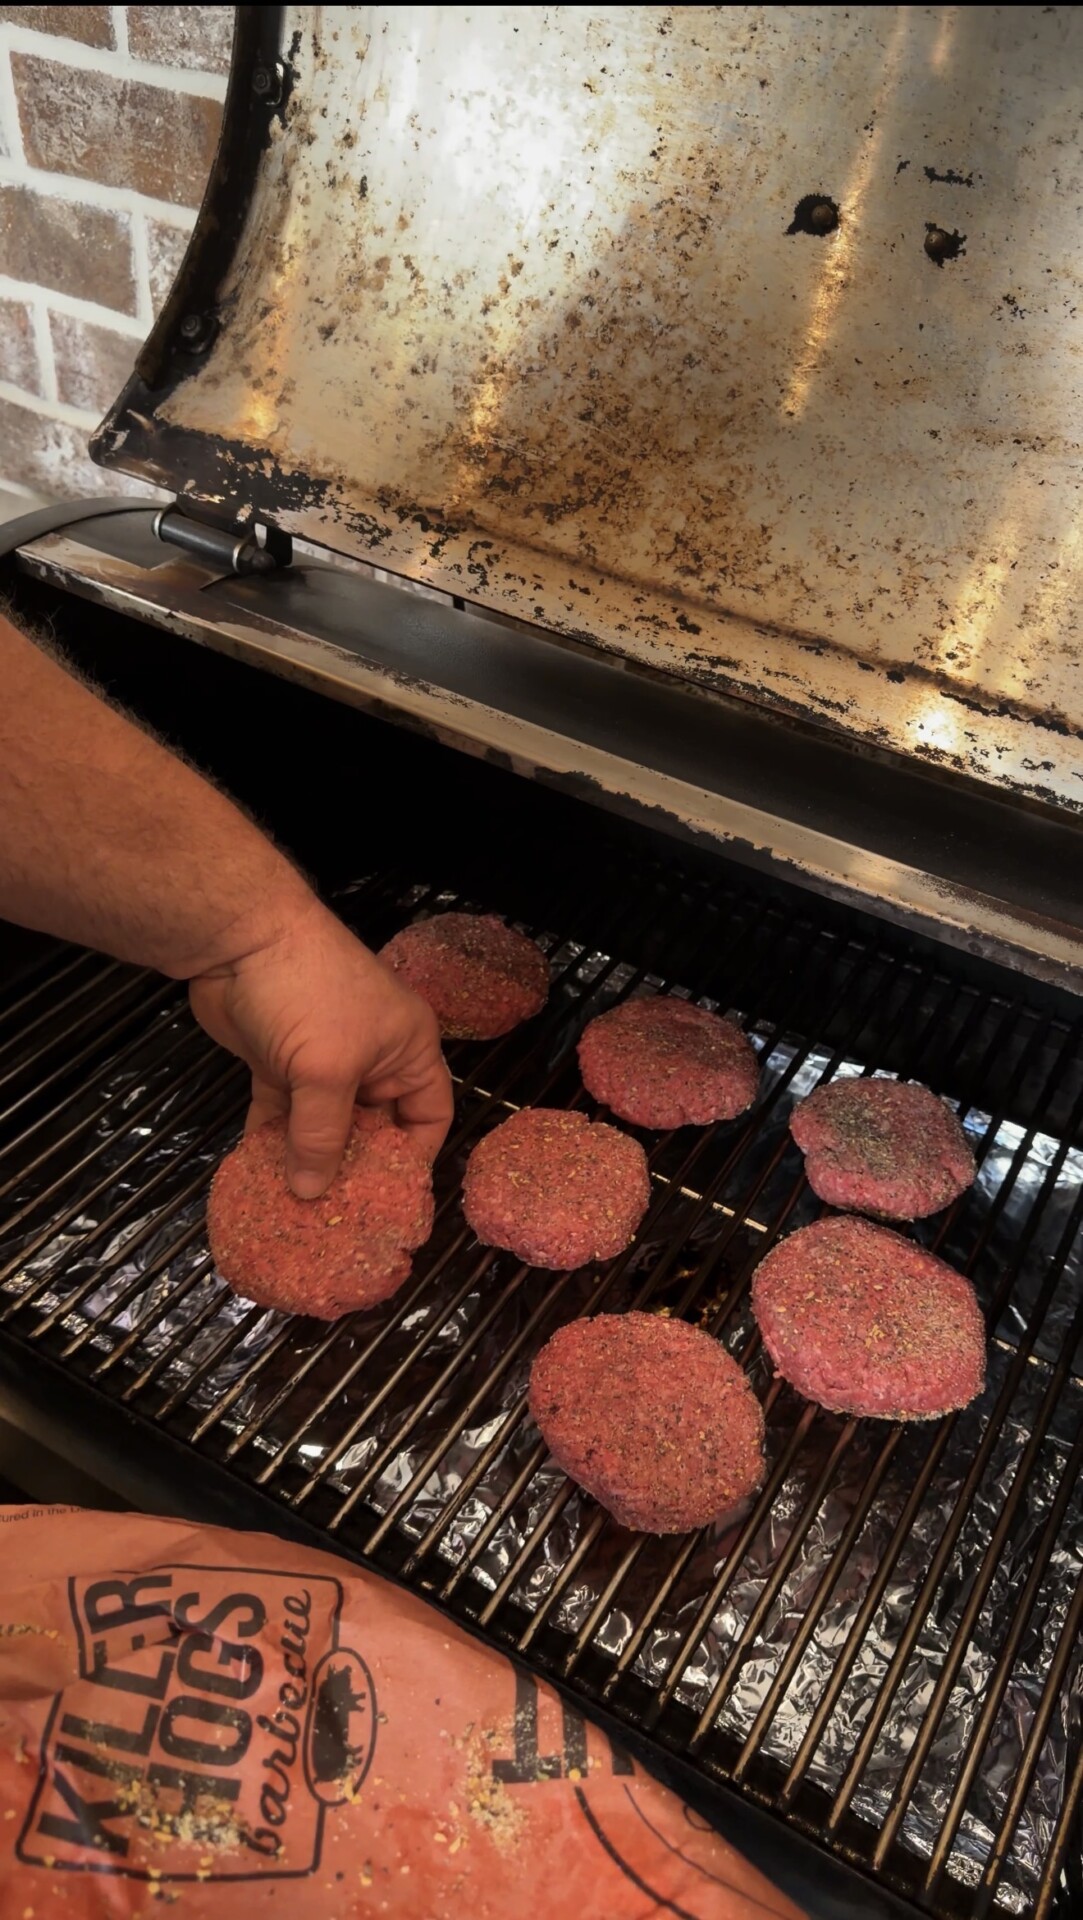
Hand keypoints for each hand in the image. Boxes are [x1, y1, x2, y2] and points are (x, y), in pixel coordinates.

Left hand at [189, 893, 452, 1195]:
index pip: (428, 1115)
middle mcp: (372, 1057)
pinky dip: (274, 1142)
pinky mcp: (279, 1063)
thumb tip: (312, 1193)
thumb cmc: (306, 991)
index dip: (414, 1159)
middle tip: (338, 1219)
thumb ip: (321, 1136)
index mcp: (406, 1049)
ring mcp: (323, 1060)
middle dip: (355, 1170)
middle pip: (373, 1127)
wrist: (236, 936)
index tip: (390, 1204)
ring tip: (297, 1211)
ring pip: (323, 1125)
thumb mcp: (325, 1070)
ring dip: (309, 1161)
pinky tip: (260, 1178)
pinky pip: (284, 1114)